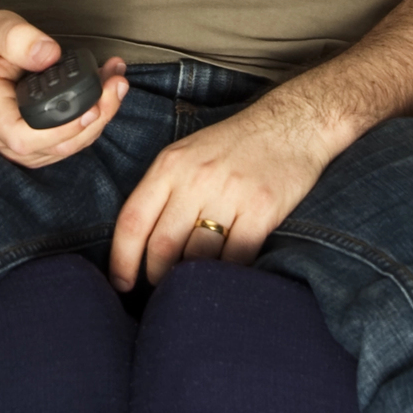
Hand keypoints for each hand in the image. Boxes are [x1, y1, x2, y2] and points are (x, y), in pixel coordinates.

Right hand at [0, 10, 128, 168]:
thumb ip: (17, 38)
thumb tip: (48, 54)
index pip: (23, 137)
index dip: (61, 130)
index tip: (90, 107)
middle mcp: (1, 135)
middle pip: (56, 145)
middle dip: (95, 118)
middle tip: (116, 84)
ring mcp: (19, 143)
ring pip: (67, 147)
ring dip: (100, 117)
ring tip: (116, 81)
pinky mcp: (36, 142)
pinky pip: (69, 140)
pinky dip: (93, 118)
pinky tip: (106, 91)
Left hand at [108, 95, 336, 290]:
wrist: (291, 125)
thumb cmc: (235, 144)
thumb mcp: (187, 153)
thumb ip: (164, 190)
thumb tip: (141, 242)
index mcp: (170, 165)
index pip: (133, 220)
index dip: (121, 259)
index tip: (121, 283)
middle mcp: (196, 179)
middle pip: (162, 245)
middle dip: (157, 276)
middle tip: (162, 287)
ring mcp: (230, 194)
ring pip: (197, 257)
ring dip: (190, 279)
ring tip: (192, 284)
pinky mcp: (262, 210)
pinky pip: (236, 257)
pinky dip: (227, 273)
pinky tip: (224, 276)